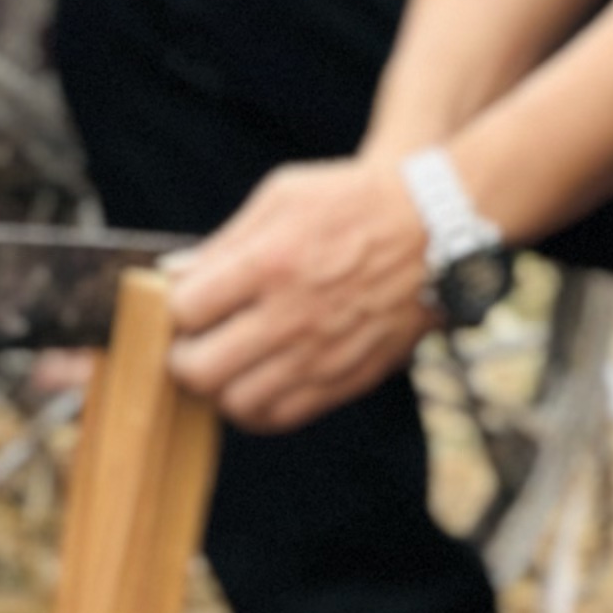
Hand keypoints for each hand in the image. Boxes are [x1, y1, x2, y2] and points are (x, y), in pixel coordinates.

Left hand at [166, 156, 435, 432]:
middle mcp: (293, 315)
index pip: (183, 311)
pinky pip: (281, 416)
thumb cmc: (356, 201)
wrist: (439, 225)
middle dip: (183, 356)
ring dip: (218, 386)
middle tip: (193, 341)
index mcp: (271, 262)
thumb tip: (174, 277)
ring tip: (227, 363)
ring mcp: (322, 353)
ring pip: (235, 404)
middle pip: (198, 369)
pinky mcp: (348, 376)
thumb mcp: (285, 196)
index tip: (187, 301)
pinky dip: (256, 406)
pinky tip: (257, 380)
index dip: (173, 308)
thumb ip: (225, 240)